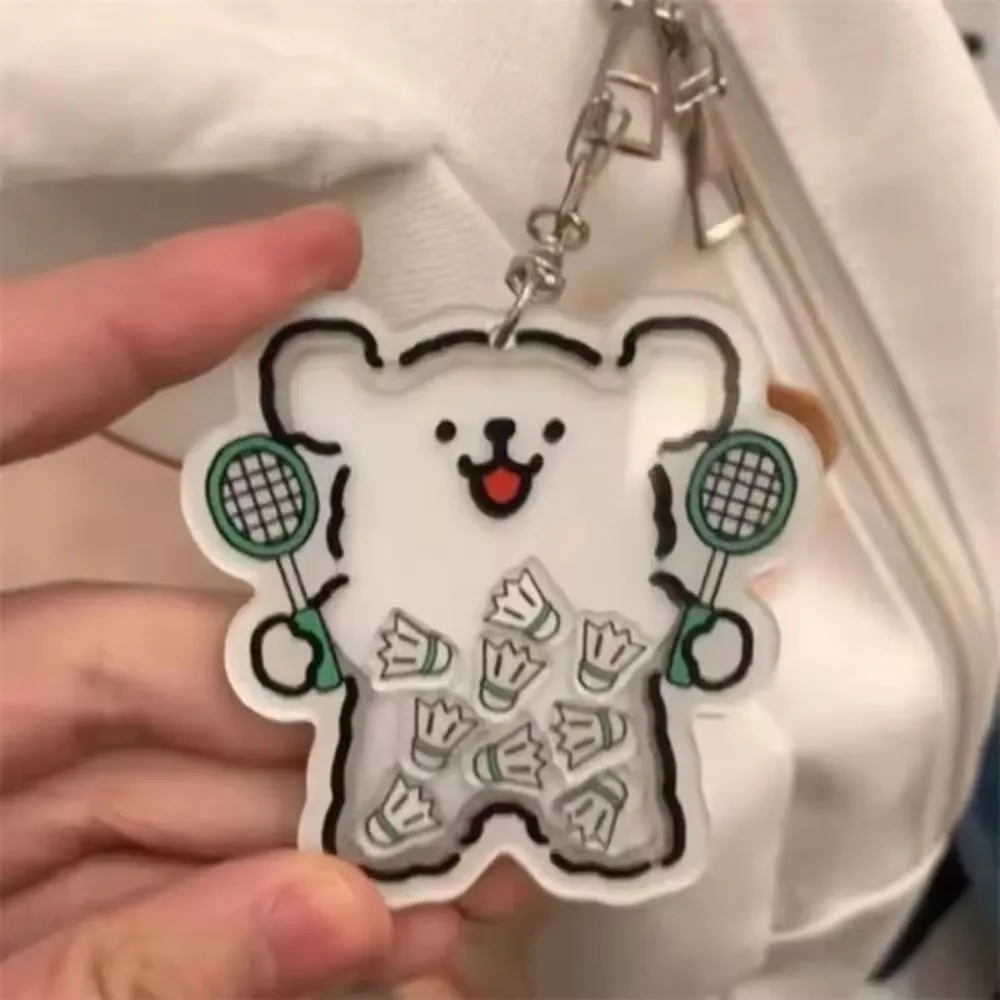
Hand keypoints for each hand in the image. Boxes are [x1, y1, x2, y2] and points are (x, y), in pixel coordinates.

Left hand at [0, 208, 536, 998]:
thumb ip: (114, 973)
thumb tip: (346, 917)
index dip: (156, 314)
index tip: (317, 250)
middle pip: (144, 655)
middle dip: (315, 695)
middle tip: (465, 731)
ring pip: (174, 785)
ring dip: (323, 835)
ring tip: (462, 875)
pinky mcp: (9, 915)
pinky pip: (151, 888)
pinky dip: (268, 918)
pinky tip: (383, 940)